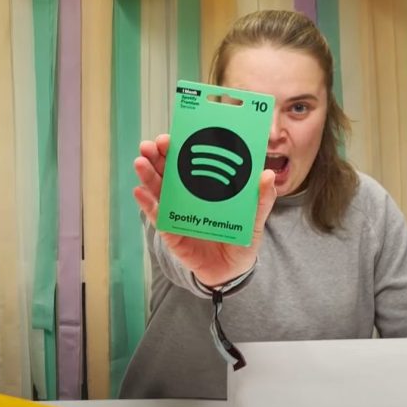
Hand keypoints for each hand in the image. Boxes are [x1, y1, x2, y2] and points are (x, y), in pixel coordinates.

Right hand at [133, 134, 276, 286]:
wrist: (233, 270)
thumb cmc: (241, 237)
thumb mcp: (255, 217)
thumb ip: (262, 198)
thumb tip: (267, 175)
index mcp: (206, 185)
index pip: (190, 160)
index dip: (178, 147)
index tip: (171, 137)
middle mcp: (188, 194)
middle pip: (168, 171)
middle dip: (157, 156)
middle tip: (150, 145)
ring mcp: (178, 212)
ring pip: (158, 190)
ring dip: (147, 175)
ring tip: (140, 162)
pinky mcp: (172, 232)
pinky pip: (158, 217)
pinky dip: (148, 205)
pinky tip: (140, 192)